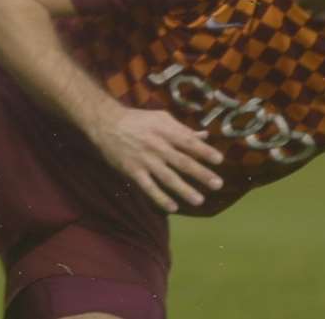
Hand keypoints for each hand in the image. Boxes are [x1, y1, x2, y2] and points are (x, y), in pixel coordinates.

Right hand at [89, 106, 223, 212]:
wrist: (105, 123)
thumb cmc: (137, 120)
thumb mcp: (160, 118)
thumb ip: (182, 129)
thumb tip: (204, 136)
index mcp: (164, 131)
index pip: (188, 142)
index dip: (204, 151)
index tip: (219, 160)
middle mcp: (156, 145)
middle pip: (181, 161)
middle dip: (200, 173)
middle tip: (217, 184)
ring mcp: (144, 159)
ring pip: (167, 177)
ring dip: (184, 189)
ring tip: (199, 200)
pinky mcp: (132, 170)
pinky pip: (148, 186)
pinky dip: (160, 197)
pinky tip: (172, 207)